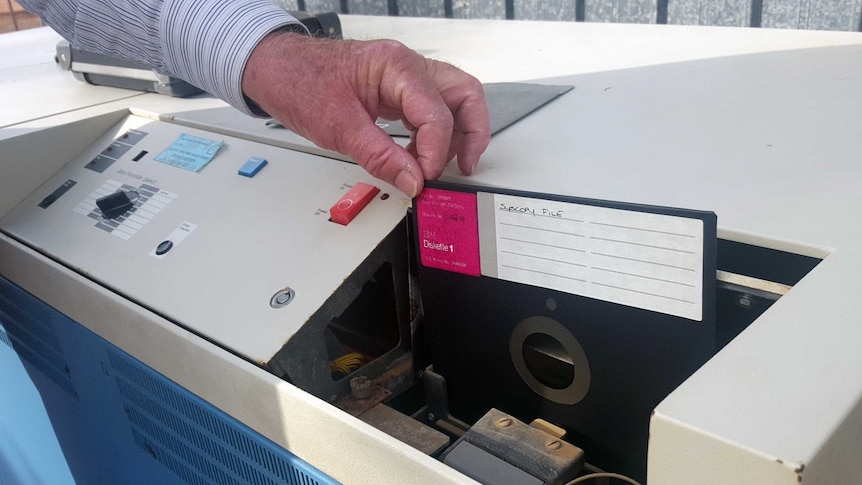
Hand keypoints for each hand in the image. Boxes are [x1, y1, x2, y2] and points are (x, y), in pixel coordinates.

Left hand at [241, 31, 490, 196]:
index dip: (436, 151)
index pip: (436, 112)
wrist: (276, 70)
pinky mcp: (398, 89)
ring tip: (436, 167)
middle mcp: (407, 66)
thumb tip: (413, 181)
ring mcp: (405, 77)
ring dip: (454, 135)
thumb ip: (381, 157)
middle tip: (465, 167)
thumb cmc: (300, 83)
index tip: (425, 178)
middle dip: (471, 133)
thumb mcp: (339, 128)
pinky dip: (432, 135)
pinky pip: (430, 110)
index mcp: (395, 65)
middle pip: (464, 95)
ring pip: (453, 101)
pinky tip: (418, 158)